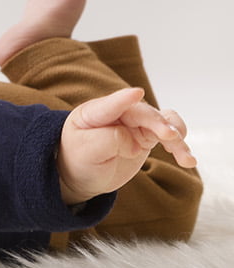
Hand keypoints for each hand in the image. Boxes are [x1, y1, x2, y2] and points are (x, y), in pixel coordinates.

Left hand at [58, 87, 196, 204]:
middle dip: (158, 123)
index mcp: (93, 113)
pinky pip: (170, 134)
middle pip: (142, 113)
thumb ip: (108, 140)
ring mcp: (136, 123)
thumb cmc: (80, 159)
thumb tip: (133, 139)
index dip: (124, 99)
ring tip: (184, 156)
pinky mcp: (148, 135)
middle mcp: (118, 113)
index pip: (110, 104)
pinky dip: (180, 146)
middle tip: (170, 136)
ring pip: (162, 121)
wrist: (85, 174)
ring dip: (175, 136)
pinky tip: (187, 160)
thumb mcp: (86, 152)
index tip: (137, 93)